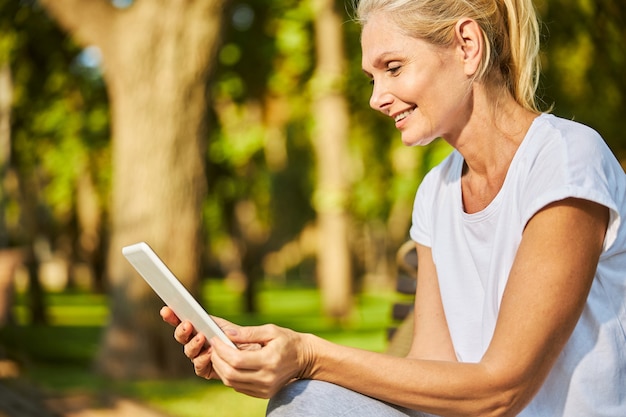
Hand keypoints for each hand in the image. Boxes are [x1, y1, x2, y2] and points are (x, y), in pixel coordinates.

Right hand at [159, 306, 233, 379]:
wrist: (253, 356)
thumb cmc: (240, 338)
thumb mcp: (227, 326)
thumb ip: (213, 323)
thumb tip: (201, 319)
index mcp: (199, 328)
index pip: (181, 321)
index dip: (171, 316)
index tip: (165, 310)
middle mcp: (196, 342)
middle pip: (181, 336)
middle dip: (181, 330)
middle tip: (187, 324)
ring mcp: (199, 356)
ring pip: (189, 351)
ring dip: (193, 344)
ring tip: (201, 337)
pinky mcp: (206, 370)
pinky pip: (199, 366)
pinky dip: (203, 359)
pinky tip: (210, 353)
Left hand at [159, 306, 303, 393]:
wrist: (305, 359)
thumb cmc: (287, 341)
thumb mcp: (271, 331)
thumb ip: (249, 333)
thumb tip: (228, 334)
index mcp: (269, 361)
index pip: (236, 360)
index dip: (221, 350)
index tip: (215, 339)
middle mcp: (266, 378)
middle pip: (231, 374)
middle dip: (217, 359)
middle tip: (213, 347)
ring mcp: (265, 389)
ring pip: (232, 383)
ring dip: (220, 369)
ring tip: (218, 354)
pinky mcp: (263, 394)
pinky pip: (239, 387)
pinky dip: (229, 376)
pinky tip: (229, 364)